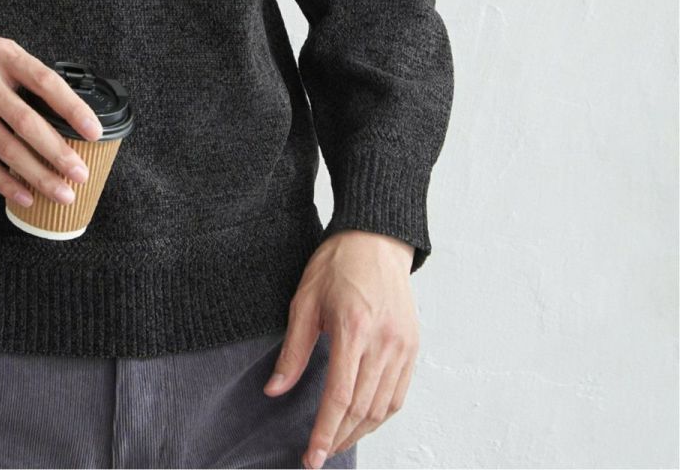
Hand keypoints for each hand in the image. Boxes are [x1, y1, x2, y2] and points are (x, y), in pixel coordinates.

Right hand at [0, 30, 102, 209]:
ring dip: (37, 175)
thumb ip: (23, 74)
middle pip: (27, 122)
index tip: (93, 131)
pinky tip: (25, 196)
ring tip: (61, 193)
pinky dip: (5, 182)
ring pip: (6, 148)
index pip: (45, 82)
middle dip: (58, 152)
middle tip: (80, 173)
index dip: (72, 108)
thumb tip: (64, 111)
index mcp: (2, 54)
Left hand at [263, 229, 418, 467]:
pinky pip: (399, 394)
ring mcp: (403, 346)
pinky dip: (380, 415)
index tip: (312, 458)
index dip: (324, 432)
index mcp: (353, 328)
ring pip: (383, 407)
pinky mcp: (412, 346)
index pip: (339, 396)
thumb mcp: (305, 300)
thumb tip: (275, 390)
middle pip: (362, 408)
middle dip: (339, 438)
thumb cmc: (337, 264)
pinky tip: (363, 420)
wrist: (376, 239)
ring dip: (359, 431)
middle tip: (318, 455)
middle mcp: (383, 342)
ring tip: (337, 441)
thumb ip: (293, 350)